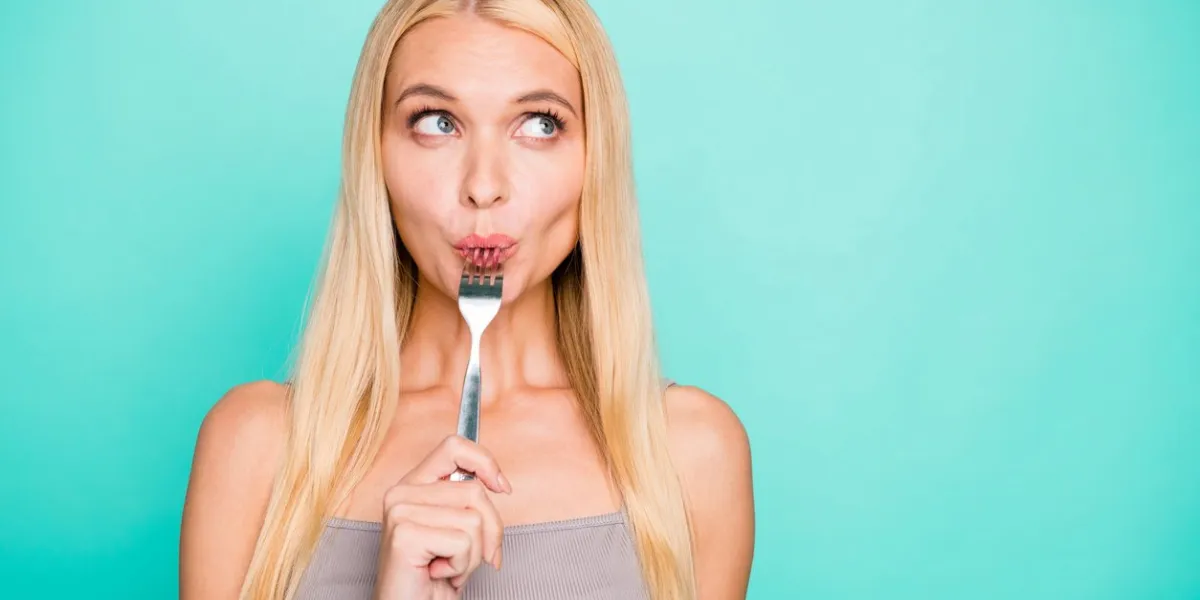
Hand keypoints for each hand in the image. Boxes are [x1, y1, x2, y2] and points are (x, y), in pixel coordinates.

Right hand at [373, 435, 511, 599]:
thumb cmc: (434, 576)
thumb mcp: (456, 529)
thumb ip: (468, 501)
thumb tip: (500, 483)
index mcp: (413, 484)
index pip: (454, 447)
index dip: (485, 462)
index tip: (502, 487)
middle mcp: (401, 492)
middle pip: (475, 491)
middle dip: (489, 531)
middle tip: (474, 557)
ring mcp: (400, 511)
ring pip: (473, 519)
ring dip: (473, 554)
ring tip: (451, 567)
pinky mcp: (405, 534)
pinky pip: (462, 542)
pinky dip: (462, 566)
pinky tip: (440, 573)